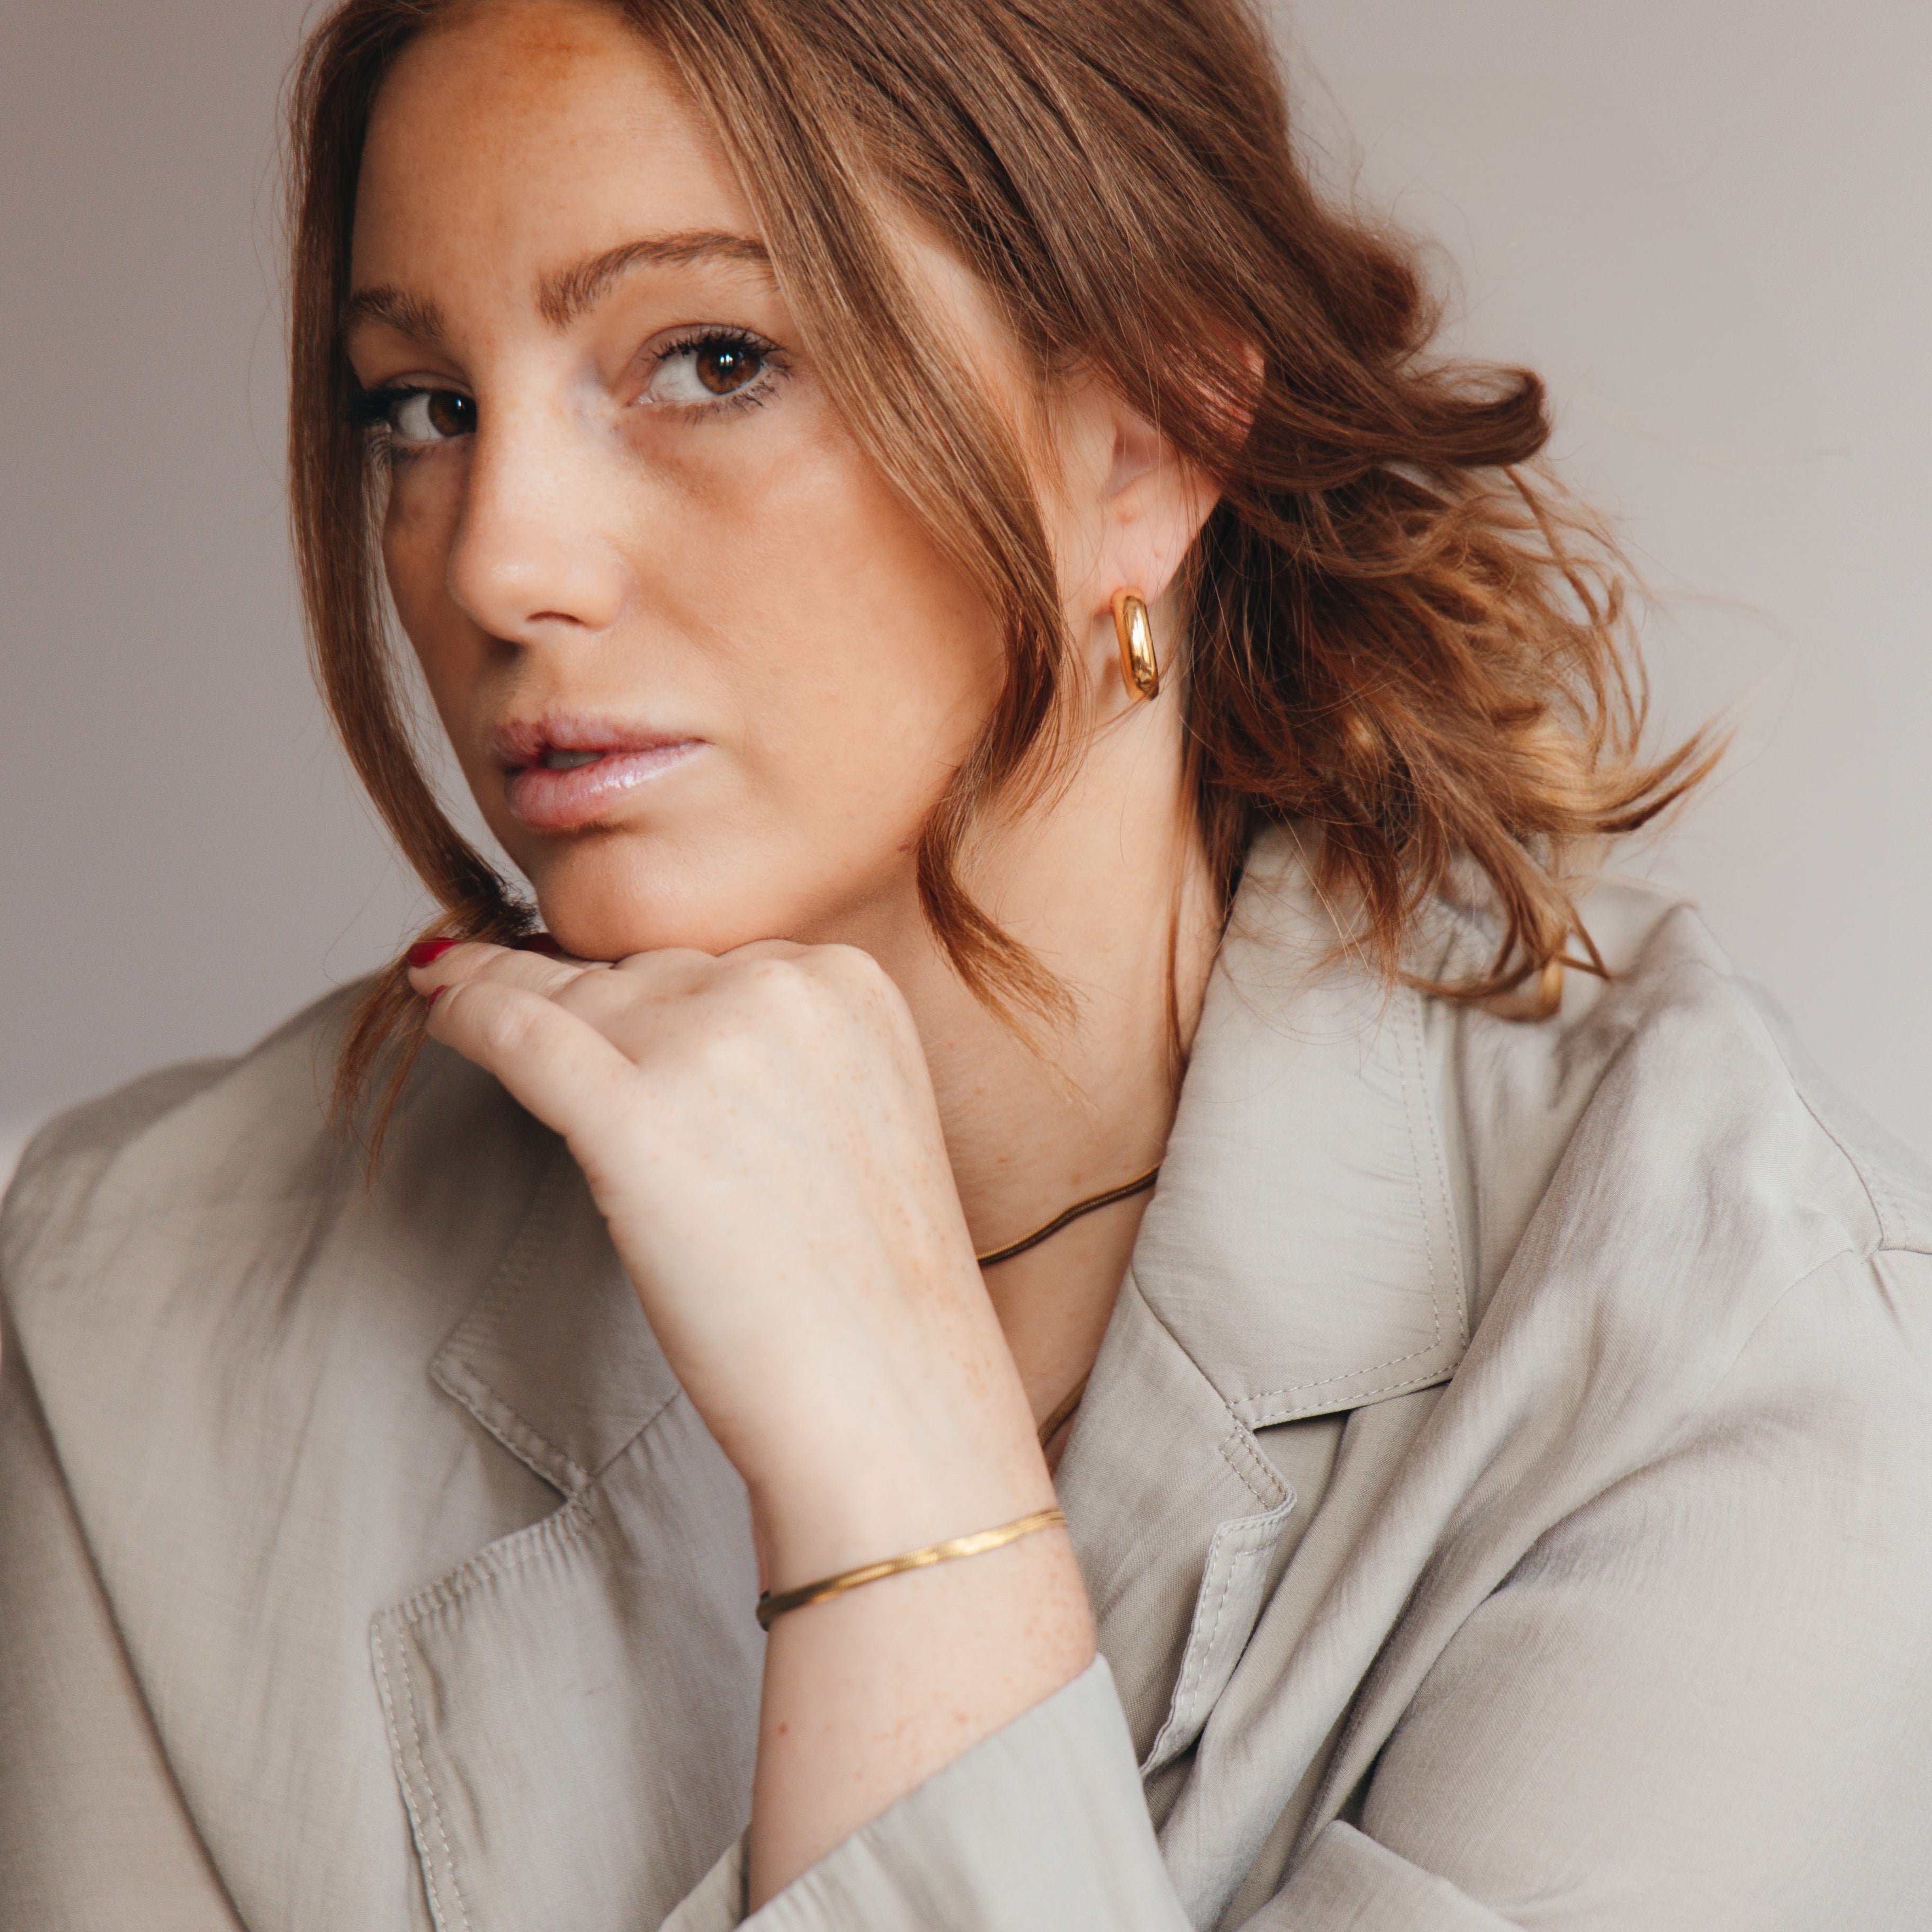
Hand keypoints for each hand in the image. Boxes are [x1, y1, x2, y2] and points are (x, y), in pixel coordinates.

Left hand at [407, 939, 1052, 1587]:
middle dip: (585, 1007)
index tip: (593, 1001)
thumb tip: (648, 1017)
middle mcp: (784, 987)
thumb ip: (778, 1056)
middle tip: (509, 1003)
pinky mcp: (633, 1112)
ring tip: (450, 992)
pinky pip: (515, 1029)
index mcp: (847, 982)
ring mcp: (708, 1044)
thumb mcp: (857, 1118)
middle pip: (643, 974)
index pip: (712, 965)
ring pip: (575, 994)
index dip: (646, 996)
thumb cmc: (868, 1295)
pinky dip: (464, 1011)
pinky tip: (436, 1007)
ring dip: (507, 996)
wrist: (889, 1403)